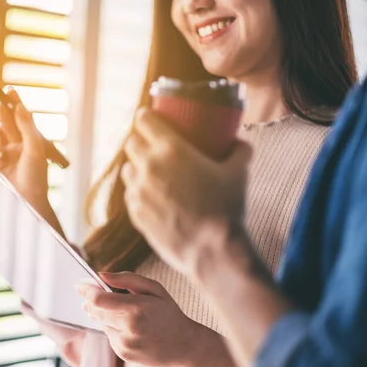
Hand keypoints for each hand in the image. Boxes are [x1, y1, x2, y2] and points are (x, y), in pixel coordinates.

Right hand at [0, 87, 48, 208]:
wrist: (27, 198)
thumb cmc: (36, 174)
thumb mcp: (34, 148)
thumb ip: (26, 126)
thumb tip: (19, 106)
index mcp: (31, 138)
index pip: (22, 116)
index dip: (15, 102)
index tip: (9, 89)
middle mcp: (18, 143)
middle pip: (6, 121)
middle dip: (2, 113)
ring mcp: (6, 152)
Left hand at [77, 272, 196, 366]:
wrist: (184, 345)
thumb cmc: (168, 312)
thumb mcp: (154, 289)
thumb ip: (126, 278)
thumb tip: (101, 275)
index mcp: (137, 308)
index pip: (100, 299)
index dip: (86, 291)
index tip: (79, 285)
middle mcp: (129, 328)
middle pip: (96, 312)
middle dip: (89, 302)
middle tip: (86, 294)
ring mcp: (125, 344)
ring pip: (102, 324)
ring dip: (103, 316)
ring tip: (119, 311)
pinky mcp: (124, 354)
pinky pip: (109, 336)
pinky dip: (113, 329)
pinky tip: (128, 327)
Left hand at [122, 109, 251, 277]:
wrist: (211, 250)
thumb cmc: (226, 209)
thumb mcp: (238, 173)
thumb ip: (239, 151)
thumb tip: (240, 142)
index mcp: (171, 149)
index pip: (144, 120)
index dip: (145, 116)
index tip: (148, 117)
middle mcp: (149, 167)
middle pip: (131, 143)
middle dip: (139, 140)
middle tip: (151, 145)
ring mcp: (138, 191)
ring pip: (127, 169)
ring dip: (135, 167)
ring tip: (149, 172)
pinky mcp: (135, 213)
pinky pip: (130, 195)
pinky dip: (137, 192)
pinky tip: (151, 196)